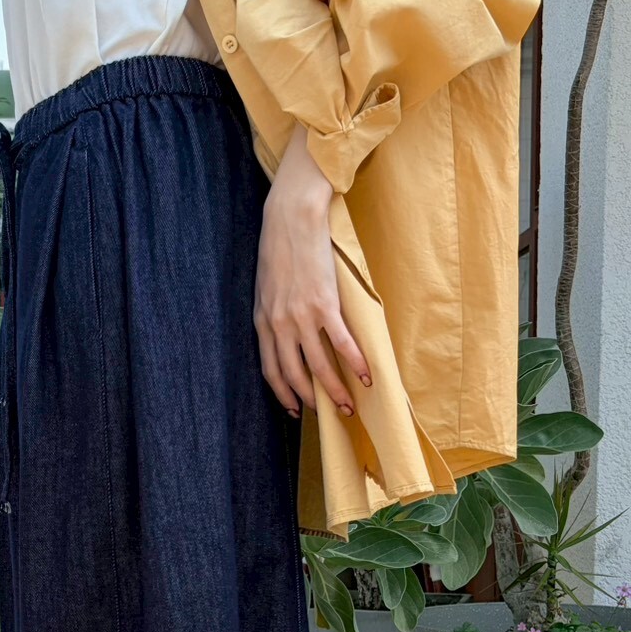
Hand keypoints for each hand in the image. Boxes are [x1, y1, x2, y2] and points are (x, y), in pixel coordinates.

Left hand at [254, 123, 370, 419]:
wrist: (291, 216)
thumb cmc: (280, 247)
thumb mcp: (266, 287)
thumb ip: (274, 313)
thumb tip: (287, 333)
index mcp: (263, 322)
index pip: (271, 371)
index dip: (283, 395)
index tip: (295, 411)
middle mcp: (279, 325)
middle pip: (295, 375)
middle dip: (312, 400)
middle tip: (329, 414)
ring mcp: (301, 317)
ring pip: (319, 367)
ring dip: (336, 391)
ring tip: (350, 405)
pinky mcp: (324, 305)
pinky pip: (341, 344)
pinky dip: (356, 363)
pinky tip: (367, 376)